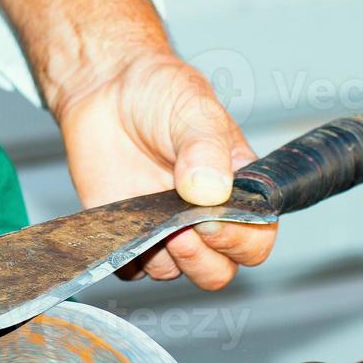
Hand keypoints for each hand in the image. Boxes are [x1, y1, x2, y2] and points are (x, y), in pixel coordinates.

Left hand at [0, 0, 276, 288]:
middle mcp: (205, 220)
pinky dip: (128, 256)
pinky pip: (132, 270)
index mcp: (237, 192)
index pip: (257, 239)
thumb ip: (206, 150)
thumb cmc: (159, 93)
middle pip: (219, 272)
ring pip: (176, 274)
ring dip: (165, 255)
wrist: (105, 88)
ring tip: (150, 215)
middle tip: (180, 229)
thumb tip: (210, 191)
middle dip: (203, 259)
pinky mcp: (129, 237)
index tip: (212, 218)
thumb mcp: (195, 109)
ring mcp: (166, 232)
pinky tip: (125, 222)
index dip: (240, 240)